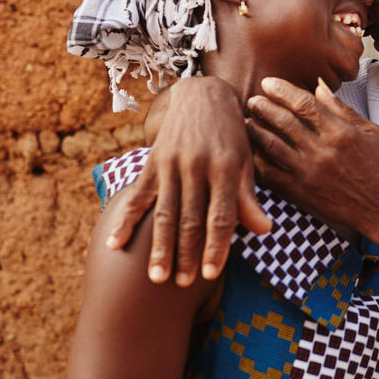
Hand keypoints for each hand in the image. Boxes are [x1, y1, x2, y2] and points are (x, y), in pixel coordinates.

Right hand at [104, 77, 270, 284]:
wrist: (202, 94)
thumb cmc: (231, 135)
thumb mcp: (245, 162)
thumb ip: (249, 198)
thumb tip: (264, 231)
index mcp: (225, 167)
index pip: (221, 216)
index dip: (216, 247)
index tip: (211, 275)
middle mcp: (196, 166)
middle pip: (190, 218)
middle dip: (186, 254)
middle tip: (181, 285)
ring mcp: (171, 164)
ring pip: (164, 212)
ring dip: (159, 247)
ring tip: (156, 277)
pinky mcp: (152, 162)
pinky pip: (137, 196)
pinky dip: (125, 221)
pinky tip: (114, 245)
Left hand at [245, 77, 378, 240]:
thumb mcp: (372, 133)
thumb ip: (343, 110)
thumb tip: (319, 86)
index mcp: (342, 133)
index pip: (305, 103)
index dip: (283, 90)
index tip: (269, 83)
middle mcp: (323, 151)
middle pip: (284, 121)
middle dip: (264, 106)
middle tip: (252, 100)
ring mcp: (309, 173)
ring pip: (272, 145)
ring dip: (255, 130)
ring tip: (247, 120)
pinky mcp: (301, 193)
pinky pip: (270, 174)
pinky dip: (257, 161)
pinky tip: (250, 151)